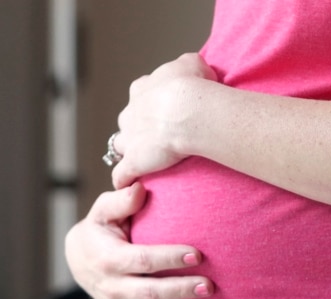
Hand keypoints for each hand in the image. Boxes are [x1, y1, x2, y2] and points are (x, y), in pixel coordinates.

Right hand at [65, 183, 214, 298]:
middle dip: (180, 291)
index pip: (142, 260)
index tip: (198, 254)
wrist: (79, 259)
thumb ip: (120, 200)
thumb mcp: (103, 211)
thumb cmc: (100, 230)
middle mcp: (112, 287)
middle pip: (149, 293)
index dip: (169, 258)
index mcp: (109, 259)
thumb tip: (140, 188)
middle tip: (210, 286)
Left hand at [111, 53, 217, 188]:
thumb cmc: (192, 85)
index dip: (151, 103)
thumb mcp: (193, 64)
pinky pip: (122, 176)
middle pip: (128, 122)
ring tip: (146, 163)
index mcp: (142, 90)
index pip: (140, 94)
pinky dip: (125, 181)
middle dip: (139, 129)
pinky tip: (133, 187)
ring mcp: (130, 139)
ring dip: (131, 154)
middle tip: (159, 136)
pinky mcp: (133, 163)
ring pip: (121, 148)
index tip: (165, 108)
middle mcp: (130, 113)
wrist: (187, 109)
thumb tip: (194, 68)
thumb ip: (189, 65)